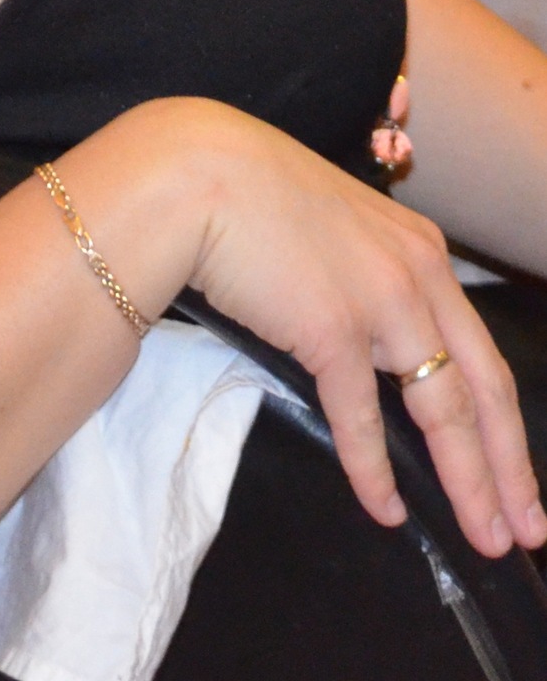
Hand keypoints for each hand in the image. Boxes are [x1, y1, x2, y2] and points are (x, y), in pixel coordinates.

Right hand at [116, 99, 546, 557]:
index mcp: (421, 249)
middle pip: (483, 387)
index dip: (505, 419)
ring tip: (484, 536)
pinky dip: (375, 473)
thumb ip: (370, 277)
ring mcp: (380, 303)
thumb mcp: (340, 228)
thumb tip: (374, 343)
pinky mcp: (332, 330)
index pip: (480, 350)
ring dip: (468, 482)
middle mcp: (417, 274)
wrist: (198, 175)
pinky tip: (386, 509)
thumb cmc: (253, 193)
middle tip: (527, 527)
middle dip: (508, 466)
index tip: (517, 472)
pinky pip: (362, 418)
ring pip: (444, 409)